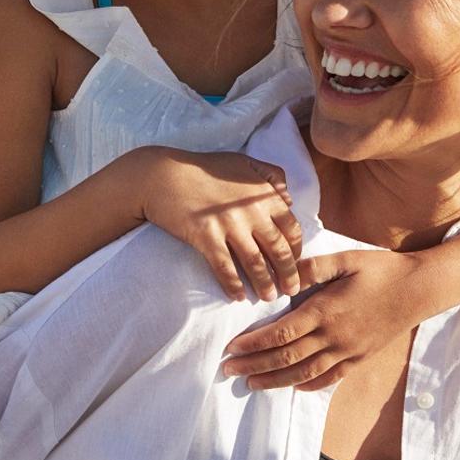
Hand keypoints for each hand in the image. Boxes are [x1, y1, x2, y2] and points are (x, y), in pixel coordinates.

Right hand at [133, 147, 303, 301]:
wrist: (163, 175)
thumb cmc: (204, 168)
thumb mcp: (244, 162)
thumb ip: (272, 176)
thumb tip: (290, 199)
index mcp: (263, 194)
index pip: (291, 228)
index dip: (296, 249)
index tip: (295, 262)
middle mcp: (251, 212)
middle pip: (278, 250)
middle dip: (288, 274)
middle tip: (291, 290)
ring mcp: (229, 225)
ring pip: (255, 263)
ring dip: (264, 284)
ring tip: (268, 298)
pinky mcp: (206, 237)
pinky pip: (225, 268)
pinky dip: (233, 285)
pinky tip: (238, 297)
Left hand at [219, 249, 425, 390]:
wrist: (419, 289)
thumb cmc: (381, 269)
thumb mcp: (345, 259)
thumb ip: (312, 267)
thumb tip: (282, 274)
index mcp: (325, 310)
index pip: (281, 333)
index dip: (253, 343)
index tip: (231, 348)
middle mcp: (334, 336)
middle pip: (286, 357)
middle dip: (254, 365)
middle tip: (228, 370)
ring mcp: (347, 351)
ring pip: (304, 373)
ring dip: (275, 380)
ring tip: (251, 384)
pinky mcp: (359, 358)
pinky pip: (330, 377)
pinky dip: (309, 384)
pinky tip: (294, 386)